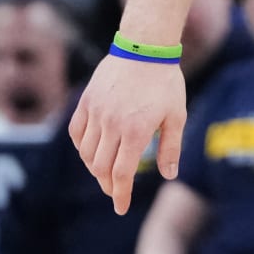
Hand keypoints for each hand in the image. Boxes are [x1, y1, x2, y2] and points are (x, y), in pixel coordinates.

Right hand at [68, 54, 186, 214]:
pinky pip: (77, 132)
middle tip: (115, 190)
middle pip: (101, 167)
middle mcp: (111, 124)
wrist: (145, 46)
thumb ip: (171, 147)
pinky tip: (90, 151)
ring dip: (94, 167)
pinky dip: (81, 147)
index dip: (120, 194)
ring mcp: (96, 112)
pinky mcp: (86, 101)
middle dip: (107, 184)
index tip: (121, 207)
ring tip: (105, 171)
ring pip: (86, 152)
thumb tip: (169, 175)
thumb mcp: (177, 115)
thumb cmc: (166, 81)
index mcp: (135, 131)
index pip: (121, 173)